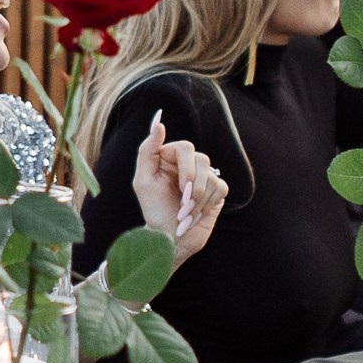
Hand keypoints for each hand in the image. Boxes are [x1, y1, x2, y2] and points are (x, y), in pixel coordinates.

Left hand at [132, 112, 227, 258]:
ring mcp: (204, 175)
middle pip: (201, 159)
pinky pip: (220, 188)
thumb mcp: (143, 181)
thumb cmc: (154, 210)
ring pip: (211, 176)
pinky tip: (195, 214)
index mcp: (169, 157)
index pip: (185, 148)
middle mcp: (187, 164)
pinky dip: (206, 205)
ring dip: (197, 200)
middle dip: (192, 185)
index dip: (185, 167)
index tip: (181, 186)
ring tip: (184, 214)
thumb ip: (147, 151)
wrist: (170, 238)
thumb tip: (159, 124)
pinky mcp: (217, 190)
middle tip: (183, 204)